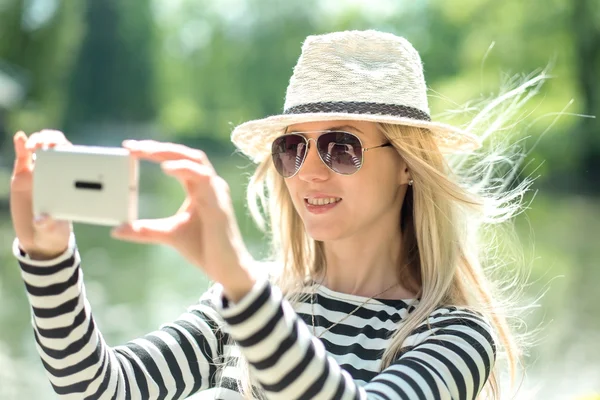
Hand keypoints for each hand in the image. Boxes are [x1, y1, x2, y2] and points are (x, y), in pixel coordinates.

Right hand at [10, 130, 72, 259]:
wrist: (38, 237)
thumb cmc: (53, 231)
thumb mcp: (52, 230)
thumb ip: (48, 224)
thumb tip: (41, 220)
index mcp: (69, 183)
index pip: (74, 160)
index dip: (70, 150)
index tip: (65, 150)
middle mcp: (56, 174)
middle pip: (57, 149)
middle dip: (53, 141)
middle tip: (46, 146)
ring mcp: (39, 173)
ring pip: (40, 148)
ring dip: (39, 140)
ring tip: (34, 145)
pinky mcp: (22, 175)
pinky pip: (23, 157)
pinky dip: (21, 145)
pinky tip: (20, 138)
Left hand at [111, 140, 254, 288]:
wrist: (225, 268)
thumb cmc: (204, 248)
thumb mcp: (168, 235)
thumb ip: (145, 230)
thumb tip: (117, 230)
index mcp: (199, 188)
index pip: (178, 161)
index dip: (155, 151)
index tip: (130, 148)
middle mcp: (209, 185)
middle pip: (186, 154)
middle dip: (160, 147)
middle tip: (133, 147)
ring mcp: (216, 192)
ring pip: (196, 159)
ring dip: (170, 152)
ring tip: (147, 151)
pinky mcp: (218, 203)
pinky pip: (203, 178)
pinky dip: (184, 169)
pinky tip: (166, 168)